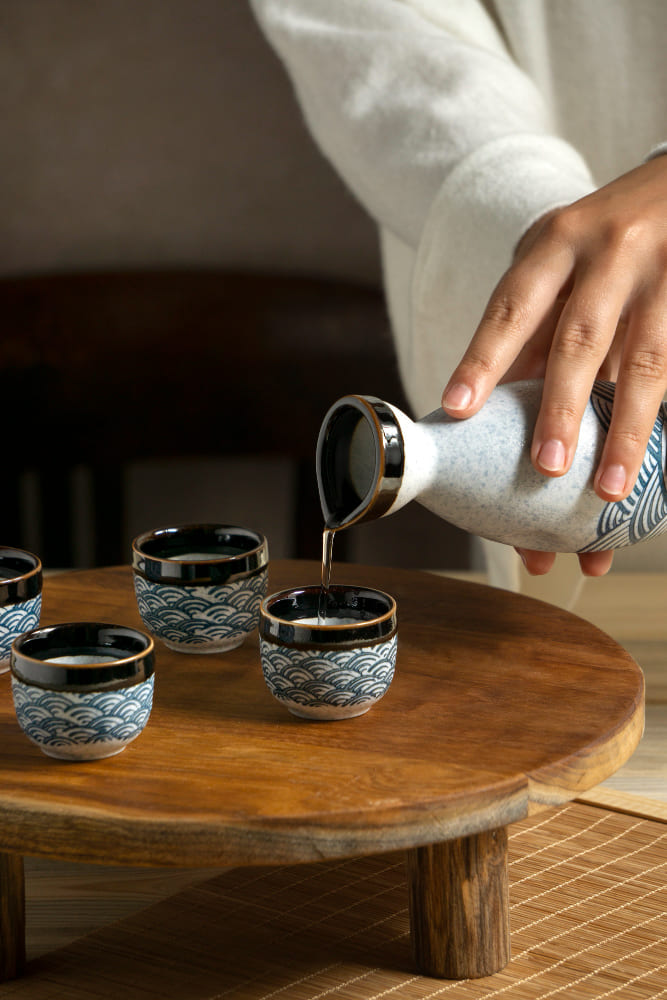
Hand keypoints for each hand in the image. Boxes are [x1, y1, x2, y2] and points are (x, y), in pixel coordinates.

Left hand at [441, 156, 666, 575]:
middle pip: (582, 337)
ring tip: (607, 488)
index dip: (483, 359)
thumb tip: (491, 408)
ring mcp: (664, 274)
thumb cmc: (602, 238)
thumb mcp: (558, 259)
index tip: (458, 409)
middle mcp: (610, 252)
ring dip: (626, 431)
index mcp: (557, 243)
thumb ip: (532, 325)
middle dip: (561, 407)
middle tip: (546, 467)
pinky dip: (665, 418)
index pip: (512, 307)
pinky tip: (656, 458)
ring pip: (647, 361)